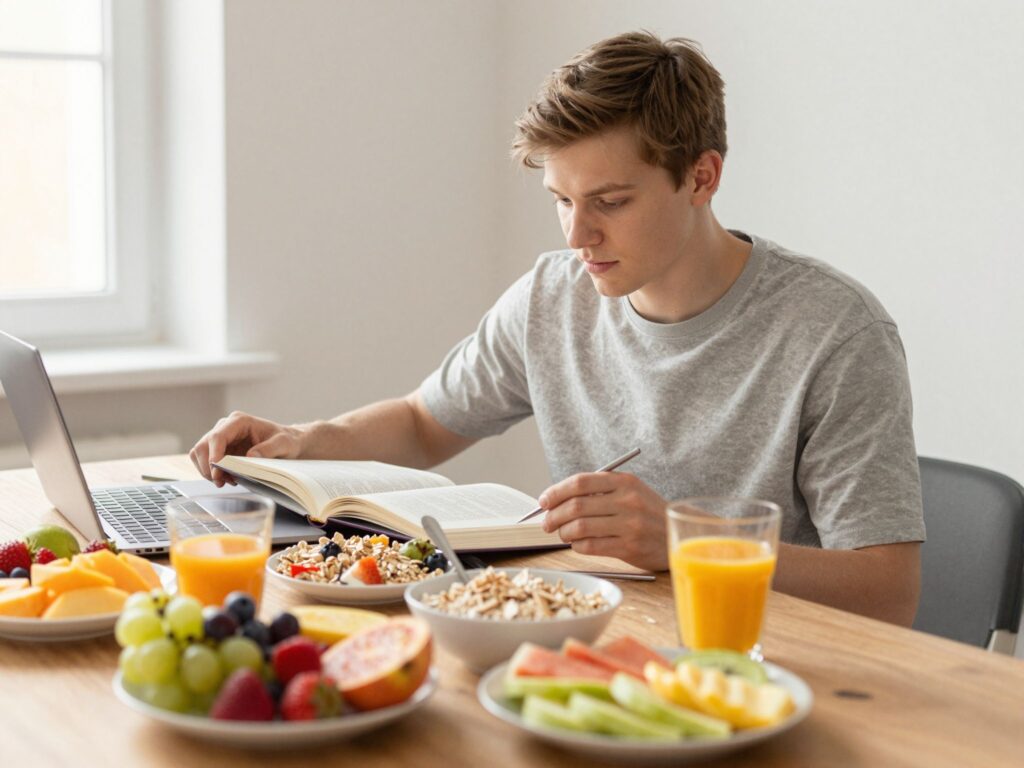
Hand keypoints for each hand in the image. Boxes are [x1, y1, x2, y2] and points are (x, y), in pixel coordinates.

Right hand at [189, 411, 304, 486]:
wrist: (288, 444)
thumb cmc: (287, 441)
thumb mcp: (284, 444)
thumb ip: (269, 449)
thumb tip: (250, 456)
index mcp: (239, 421)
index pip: (217, 436)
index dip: (213, 454)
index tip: (217, 471)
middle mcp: (226, 427)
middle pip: (203, 446)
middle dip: (208, 467)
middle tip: (222, 482)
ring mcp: (221, 439)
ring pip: (199, 454)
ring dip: (208, 471)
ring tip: (227, 481)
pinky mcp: (220, 450)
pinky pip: (204, 461)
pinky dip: (211, 473)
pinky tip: (227, 479)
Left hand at [538, 472, 669, 570]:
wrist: (674, 533)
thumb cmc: (646, 512)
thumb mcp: (630, 490)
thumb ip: (599, 490)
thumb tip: (557, 498)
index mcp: (624, 482)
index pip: (580, 482)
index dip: (556, 492)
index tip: (544, 501)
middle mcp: (627, 501)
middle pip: (576, 506)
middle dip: (554, 516)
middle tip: (547, 523)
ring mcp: (629, 525)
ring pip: (580, 528)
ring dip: (563, 533)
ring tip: (563, 534)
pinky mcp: (629, 547)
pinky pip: (590, 546)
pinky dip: (577, 546)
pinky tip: (578, 544)